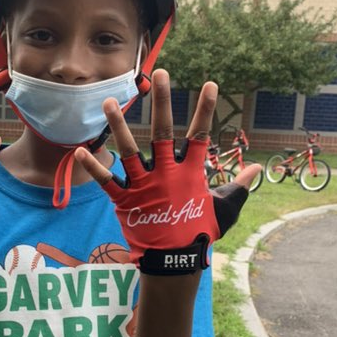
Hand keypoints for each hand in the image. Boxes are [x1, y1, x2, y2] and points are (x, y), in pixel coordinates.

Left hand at [75, 70, 259, 274]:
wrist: (175, 262)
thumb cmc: (199, 233)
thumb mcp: (224, 209)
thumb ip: (238, 186)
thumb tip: (255, 169)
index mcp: (190, 173)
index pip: (200, 135)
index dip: (205, 110)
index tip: (210, 85)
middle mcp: (166, 173)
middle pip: (163, 131)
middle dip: (162, 101)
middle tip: (160, 74)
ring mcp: (144, 186)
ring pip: (129, 150)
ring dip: (118, 125)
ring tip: (108, 101)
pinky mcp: (126, 201)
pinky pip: (107, 182)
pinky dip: (94, 167)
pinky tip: (80, 151)